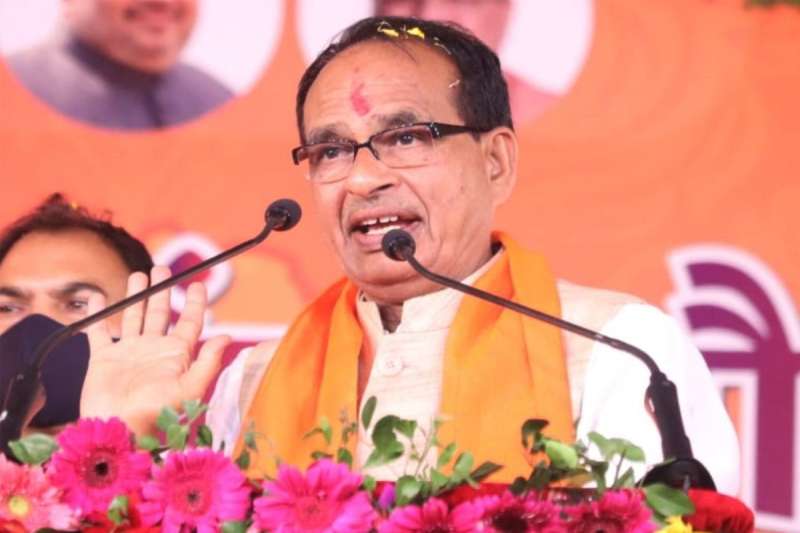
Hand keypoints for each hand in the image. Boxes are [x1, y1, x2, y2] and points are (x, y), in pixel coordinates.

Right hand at [80, 266, 229, 435]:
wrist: (119, 432)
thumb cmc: (158, 415)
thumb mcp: (190, 389)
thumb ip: (208, 362)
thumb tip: (228, 336)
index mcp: (177, 354)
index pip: (189, 322)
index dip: (194, 303)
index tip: (197, 284)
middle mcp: (153, 350)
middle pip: (159, 312)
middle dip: (161, 291)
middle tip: (162, 268)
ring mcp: (128, 353)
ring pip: (133, 316)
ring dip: (135, 296)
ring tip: (139, 275)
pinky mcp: (103, 359)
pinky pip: (99, 331)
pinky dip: (97, 314)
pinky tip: (98, 297)